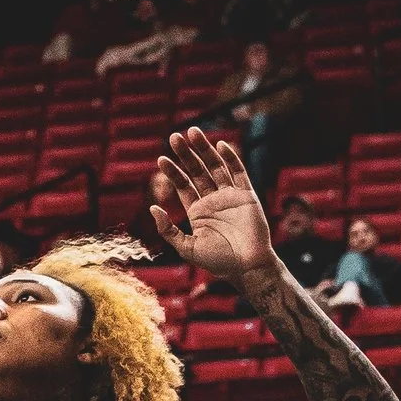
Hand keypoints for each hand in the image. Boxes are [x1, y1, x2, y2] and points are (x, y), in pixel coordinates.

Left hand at [149, 127, 273, 282]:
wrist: (248, 268)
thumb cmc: (218, 262)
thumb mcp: (186, 247)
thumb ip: (168, 229)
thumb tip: (153, 207)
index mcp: (197, 211)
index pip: (183, 185)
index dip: (173, 171)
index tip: (161, 159)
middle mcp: (213, 200)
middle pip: (197, 171)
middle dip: (186, 154)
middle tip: (174, 136)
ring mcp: (230, 196)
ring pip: (216, 167)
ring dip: (204, 149)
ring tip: (192, 132)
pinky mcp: (246, 196)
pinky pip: (238, 173)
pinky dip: (230, 158)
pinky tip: (220, 145)